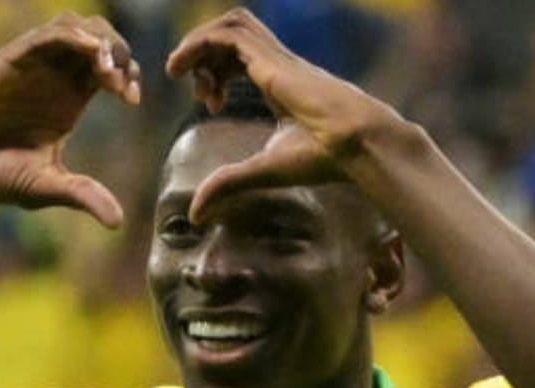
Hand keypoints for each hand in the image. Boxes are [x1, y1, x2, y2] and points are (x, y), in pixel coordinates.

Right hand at [0, 13, 139, 226]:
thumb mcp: (43, 187)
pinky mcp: (7, 61)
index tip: (131, 99)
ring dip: (100, 40)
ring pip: (75, 27)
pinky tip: (90, 53)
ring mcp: (30, 67)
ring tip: (107, 71)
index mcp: (66, 101)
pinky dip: (73, 37)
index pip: (109, 70)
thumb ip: (81, 195)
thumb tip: (118, 223)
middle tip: (121, 85)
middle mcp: (51, 78)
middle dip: (120, 52)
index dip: (127, 74)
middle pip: (99, 40)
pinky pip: (47, 36)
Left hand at [165, 9, 401, 221]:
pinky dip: (198, 43)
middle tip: (194, 87)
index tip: (211, 103)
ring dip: (198, 43)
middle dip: (204, 53)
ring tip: (177, 70)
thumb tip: (196, 216)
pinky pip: (227, 35)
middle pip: (234, 34)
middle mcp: (277, 64)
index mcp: (280, 82)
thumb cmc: (323, 156)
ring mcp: (275, 57)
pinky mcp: (270, 59)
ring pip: (230, 25)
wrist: (357, 143)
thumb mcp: (263, 170)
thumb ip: (228, 185)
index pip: (242, 57)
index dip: (217, 73)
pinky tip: (180, 68)